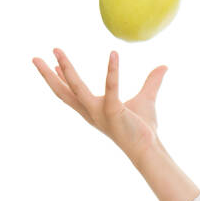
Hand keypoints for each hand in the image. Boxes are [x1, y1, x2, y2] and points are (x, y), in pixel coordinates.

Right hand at [32, 47, 166, 159]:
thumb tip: (164, 67)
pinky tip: (114, 54)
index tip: (53, 64)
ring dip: (66, 69)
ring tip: (56, 51)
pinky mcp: (114, 112)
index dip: (61, 79)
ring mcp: (100, 113)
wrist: (149, 149)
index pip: (71, 94)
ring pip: (76, 88)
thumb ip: (152, 82)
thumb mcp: (146, 99)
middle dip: (48, 75)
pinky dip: (112, 71)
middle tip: (35, 57)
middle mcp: (92, 112)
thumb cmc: (144, 129)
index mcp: (93, 110)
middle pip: (63, 93)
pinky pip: (111, 88)